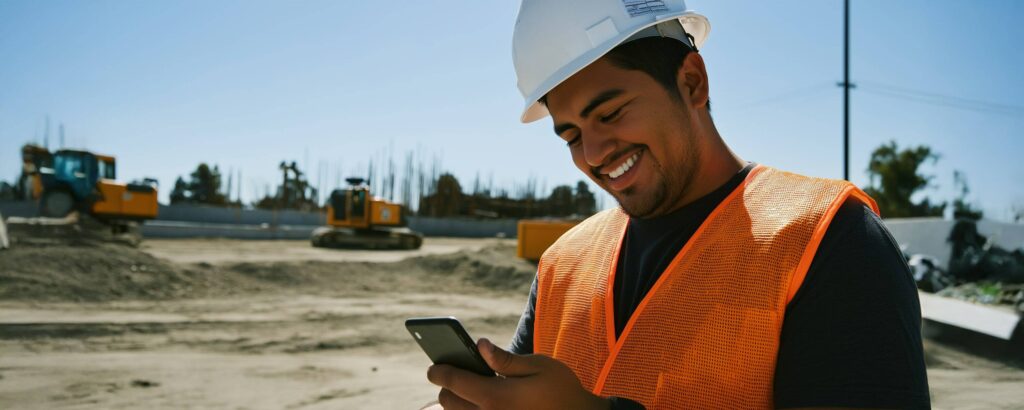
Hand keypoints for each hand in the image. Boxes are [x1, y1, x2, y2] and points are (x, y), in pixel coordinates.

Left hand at [426, 338, 609, 409]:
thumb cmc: (562, 391)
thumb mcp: (538, 366)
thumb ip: (505, 358)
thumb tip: (480, 345)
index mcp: (495, 397)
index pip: (453, 381)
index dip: (438, 370)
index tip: (432, 366)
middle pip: (449, 402)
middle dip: (448, 387)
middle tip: (457, 375)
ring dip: (458, 404)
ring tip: (469, 390)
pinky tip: (483, 404)